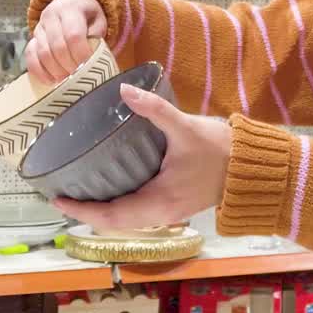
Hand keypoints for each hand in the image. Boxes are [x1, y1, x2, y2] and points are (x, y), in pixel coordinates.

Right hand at [26, 0, 107, 84]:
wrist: (70, 2)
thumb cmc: (88, 16)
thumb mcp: (99, 21)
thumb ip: (96, 38)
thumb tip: (93, 60)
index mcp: (70, 9)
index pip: (74, 35)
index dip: (81, 54)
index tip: (89, 67)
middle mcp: (51, 16)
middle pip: (57, 47)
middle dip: (70, 66)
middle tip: (80, 76)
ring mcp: (39, 27)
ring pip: (43, 53)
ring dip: (56, 71)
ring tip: (68, 79)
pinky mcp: (31, 39)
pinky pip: (30, 56)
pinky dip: (39, 71)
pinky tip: (51, 80)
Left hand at [53, 84, 232, 232]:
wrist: (253, 169)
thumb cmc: (221, 151)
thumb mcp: (185, 128)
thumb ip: (155, 109)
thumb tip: (125, 90)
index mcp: (159, 201)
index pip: (111, 216)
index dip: (82, 210)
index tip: (59, 198)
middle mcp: (161, 213)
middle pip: (115, 222)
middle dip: (87, 211)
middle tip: (64, 193)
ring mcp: (170, 212)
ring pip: (128, 219)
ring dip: (104, 210)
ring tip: (83, 191)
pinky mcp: (176, 205)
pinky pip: (140, 212)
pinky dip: (121, 205)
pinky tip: (113, 187)